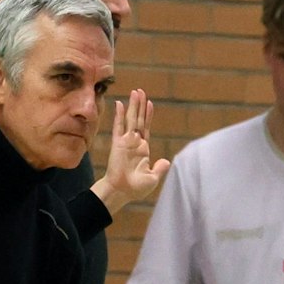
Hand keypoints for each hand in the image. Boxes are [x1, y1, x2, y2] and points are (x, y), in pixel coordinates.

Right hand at [91, 90, 169, 210]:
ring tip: (135, 92)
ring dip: (133, 106)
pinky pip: (118, 126)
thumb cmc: (135, 188)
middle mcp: (134, 143)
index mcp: (143, 150)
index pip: (146, 128)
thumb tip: (166, 161)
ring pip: (130, 119)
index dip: (148, 116)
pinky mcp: (117, 143)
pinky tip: (119, 103)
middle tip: (140, 91)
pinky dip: (119, 115)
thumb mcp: (153, 178)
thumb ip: (159, 168)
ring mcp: (125, 142)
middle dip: (140, 106)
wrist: (121, 192)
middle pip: (138, 120)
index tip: (149, 103)